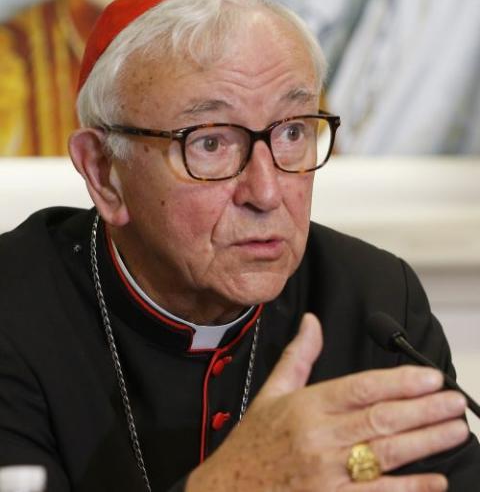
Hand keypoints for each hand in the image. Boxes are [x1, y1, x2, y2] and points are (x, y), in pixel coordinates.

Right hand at [187, 313, 467, 490]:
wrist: (228, 491)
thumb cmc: (253, 443)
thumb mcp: (271, 392)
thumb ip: (298, 356)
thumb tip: (312, 322)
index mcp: (305, 407)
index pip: (361, 389)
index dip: (399, 382)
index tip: (429, 377)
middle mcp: (319, 438)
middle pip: (381, 420)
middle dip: (425, 410)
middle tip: (455, 401)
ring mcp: (328, 474)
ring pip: (387, 455)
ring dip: (426, 442)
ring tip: (455, 431)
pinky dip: (410, 488)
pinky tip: (435, 479)